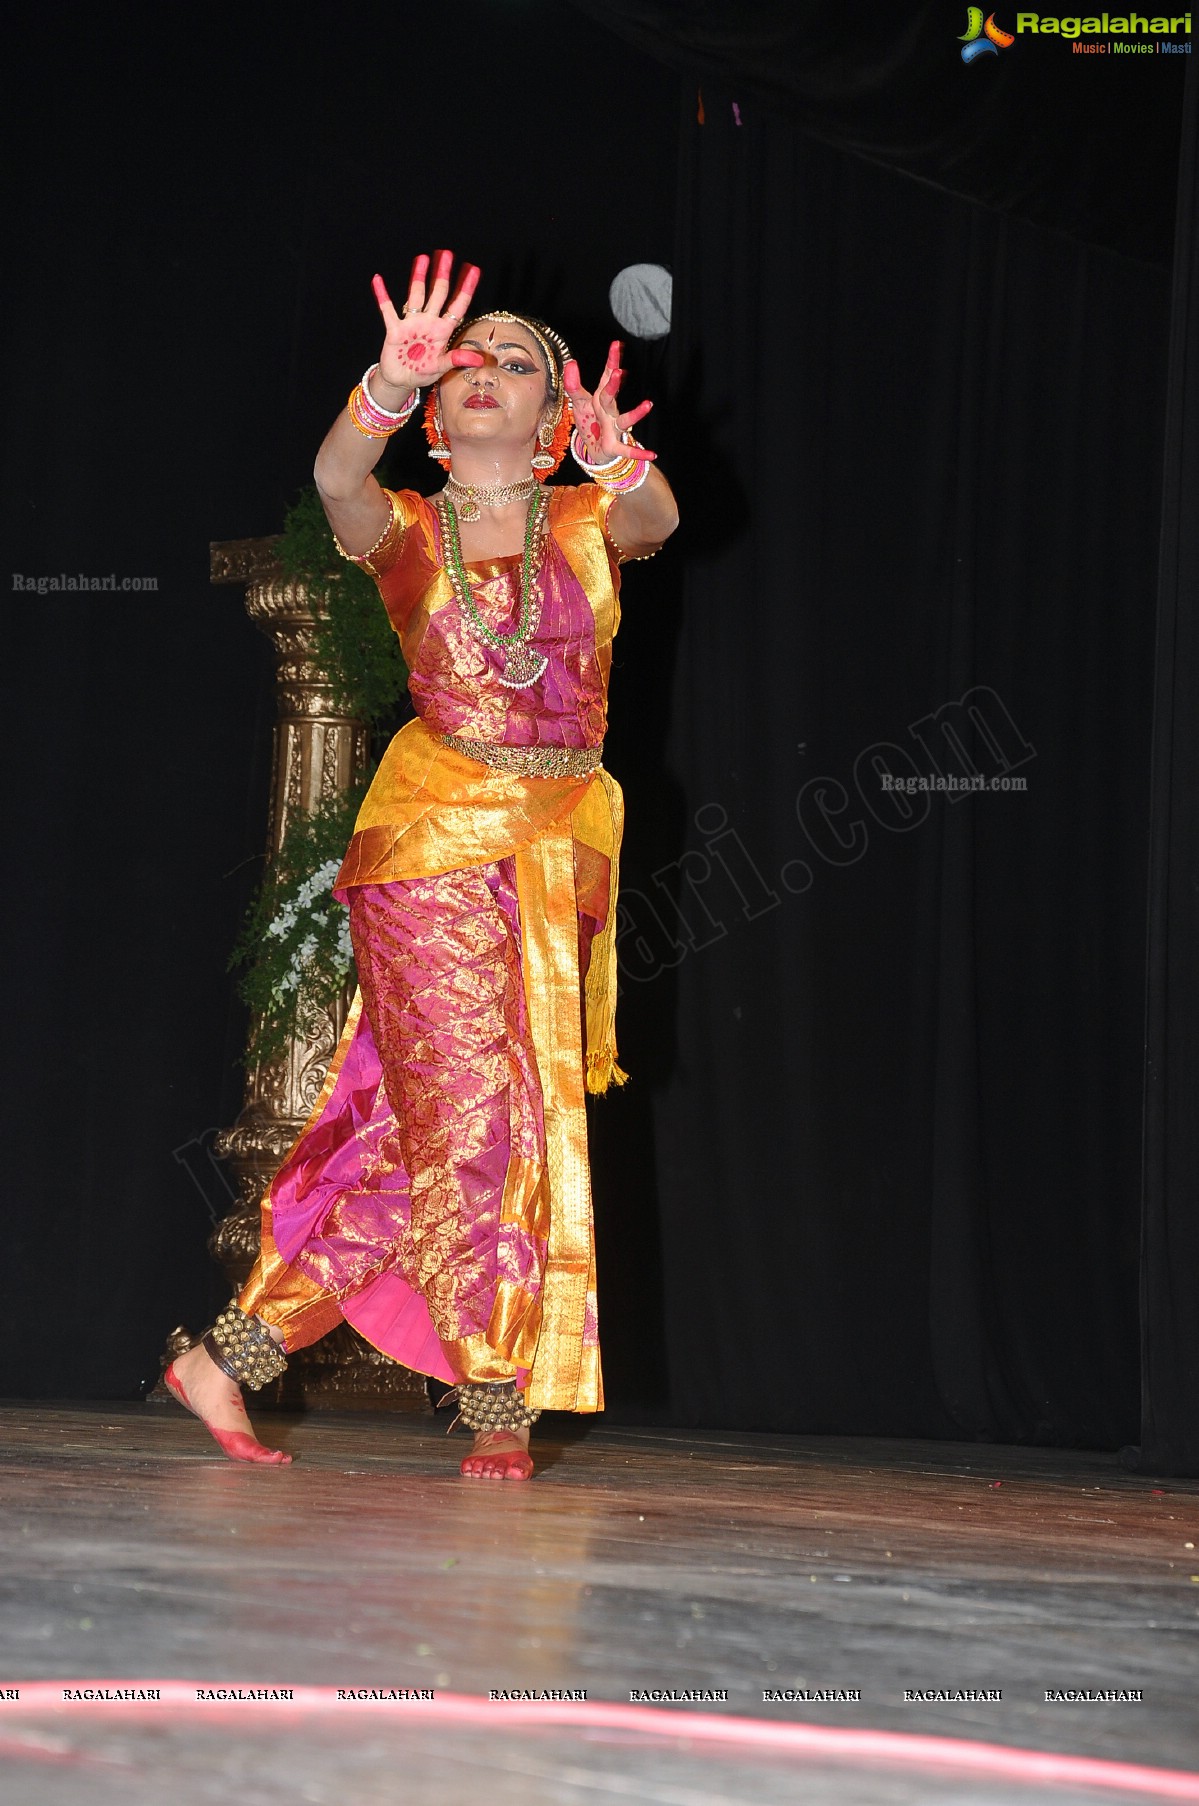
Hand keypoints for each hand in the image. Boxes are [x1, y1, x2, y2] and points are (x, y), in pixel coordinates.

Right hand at [371, 251, 484, 393]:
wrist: (400, 381)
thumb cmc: (422, 373)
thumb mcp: (441, 368)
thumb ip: (457, 359)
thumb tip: (478, 359)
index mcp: (442, 331)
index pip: (457, 306)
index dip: (466, 289)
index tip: (473, 269)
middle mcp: (429, 322)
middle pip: (438, 294)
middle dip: (442, 274)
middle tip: (446, 254)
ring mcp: (411, 324)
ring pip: (417, 295)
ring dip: (419, 277)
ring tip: (423, 258)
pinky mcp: (394, 329)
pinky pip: (387, 310)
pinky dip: (382, 295)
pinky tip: (378, 280)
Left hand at [563, 341, 655, 464]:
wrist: (595, 449)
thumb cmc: (591, 422)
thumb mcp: (579, 402)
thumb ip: (573, 385)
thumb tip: (572, 362)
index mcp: (601, 398)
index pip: (607, 377)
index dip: (611, 361)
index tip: (617, 344)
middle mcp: (609, 411)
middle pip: (610, 396)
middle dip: (614, 386)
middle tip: (618, 372)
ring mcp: (613, 428)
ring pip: (625, 420)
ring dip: (636, 413)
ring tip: (648, 404)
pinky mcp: (613, 446)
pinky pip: (626, 450)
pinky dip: (638, 453)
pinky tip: (653, 454)